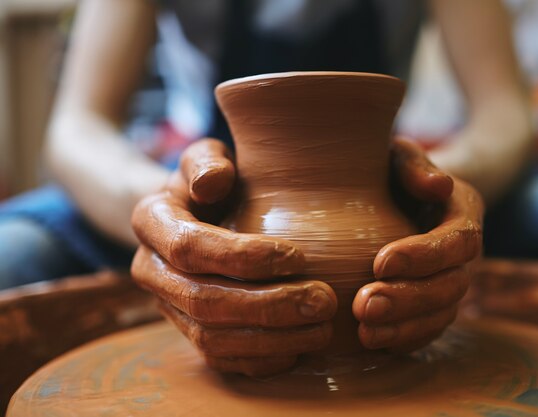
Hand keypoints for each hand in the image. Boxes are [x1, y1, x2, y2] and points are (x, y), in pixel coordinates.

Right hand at [131, 139, 336, 375]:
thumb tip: (213, 182)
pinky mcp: (190, 333)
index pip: (190, 247)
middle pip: (203, 301)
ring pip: (212, 339)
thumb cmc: (214, 182)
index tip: (298, 255)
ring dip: (270, 339)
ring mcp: (169, 308)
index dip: (243, 256)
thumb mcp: (207, 158)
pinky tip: (301, 348)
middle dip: (267, 305)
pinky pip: (220, 359)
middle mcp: (151, 271)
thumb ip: (207, 162)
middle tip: (323, 300)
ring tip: (321, 328)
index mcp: (151, 222)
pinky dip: (261, 360)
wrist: (198, 215)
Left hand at [353, 138, 483, 351]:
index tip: (380, 263)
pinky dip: (406, 339)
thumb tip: (440, 187)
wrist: (400, 194)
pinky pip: (430, 328)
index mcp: (464, 212)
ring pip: (442, 313)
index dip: (424, 256)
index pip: (457, 240)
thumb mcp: (400, 155)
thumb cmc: (394, 170)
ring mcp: (453, 280)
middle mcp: (465, 253)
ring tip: (365, 333)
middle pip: (452, 285)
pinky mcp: (436, 302)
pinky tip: (374, 343)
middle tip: (364, 306)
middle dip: (409, 300)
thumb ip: (415, 164)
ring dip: (404, 326)